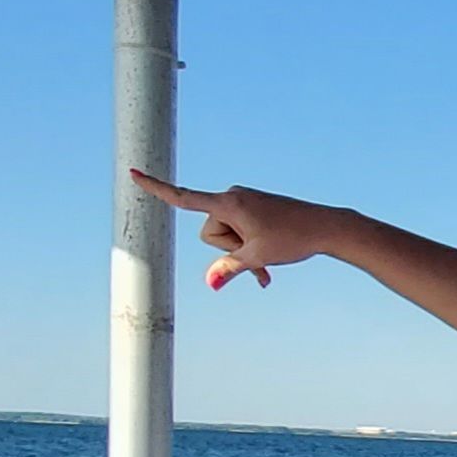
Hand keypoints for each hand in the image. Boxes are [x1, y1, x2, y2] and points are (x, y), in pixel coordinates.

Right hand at [129, 174, 345, 287]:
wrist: (324, 227)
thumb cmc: (293, 239)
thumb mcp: (257, 257)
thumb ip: (229, 268)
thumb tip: (211, 283)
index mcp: (229, 203)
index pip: (184, 198)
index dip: (156, 188)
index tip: (132, 172)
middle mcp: (232, 197)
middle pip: (210, 233)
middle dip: (228, 248)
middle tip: (259, 253)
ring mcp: (242, 201)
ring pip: (225, 236)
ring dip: (241, 251)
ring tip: (268, 258)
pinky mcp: (252, 207)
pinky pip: (239, 232)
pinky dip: (249, 248)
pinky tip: (268, 266)